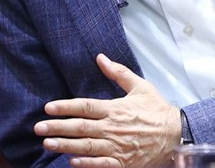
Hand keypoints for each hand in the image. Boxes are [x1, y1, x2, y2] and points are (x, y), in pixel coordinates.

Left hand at [34, 53, 180, 166]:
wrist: (176, 134)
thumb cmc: (157, 109)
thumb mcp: (140, 86)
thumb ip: (118, 73)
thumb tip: (100, 57)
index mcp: (115, 108)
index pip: (84, 106)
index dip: (65, 106)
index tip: (48, 107)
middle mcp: (113, 128)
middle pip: (80, 127)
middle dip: (57, 128)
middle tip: (38, 128)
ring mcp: (117, 147)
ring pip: (85, 147)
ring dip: (65, 146)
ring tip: (48, 144)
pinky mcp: (122, 162)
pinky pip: (100, 164)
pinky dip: (85, 164)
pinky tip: (71, 162)